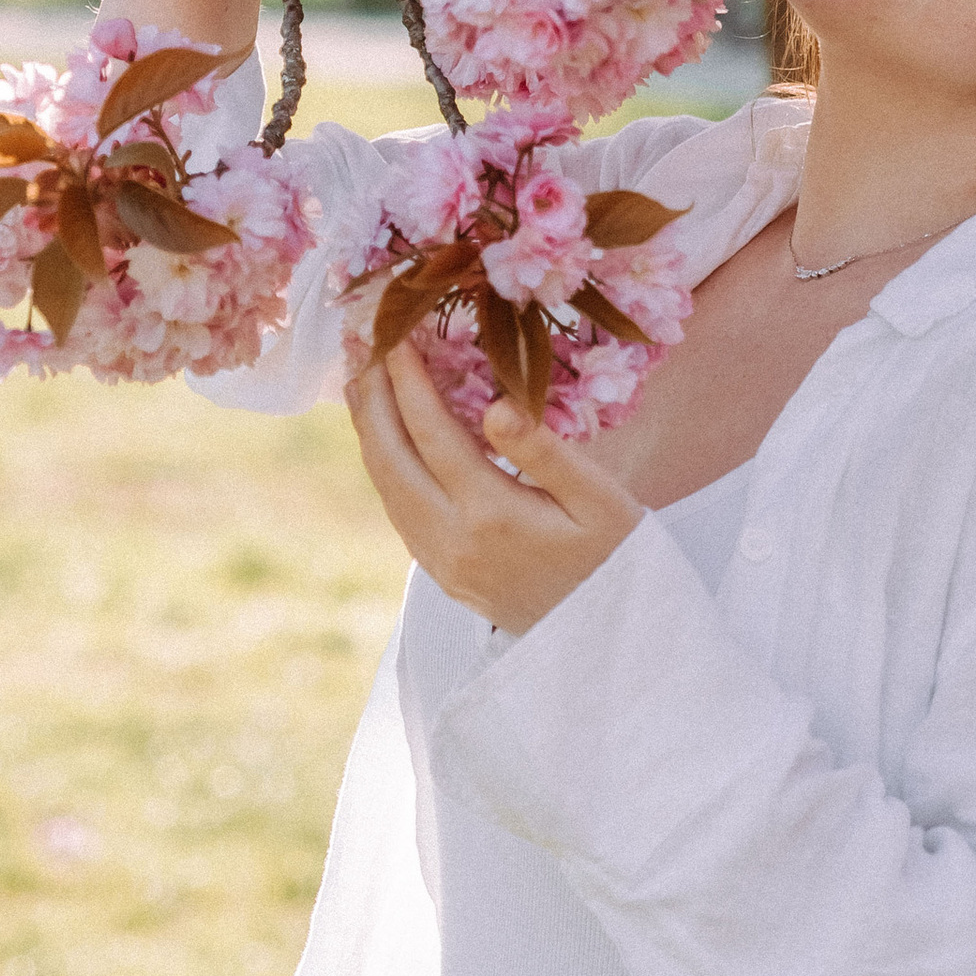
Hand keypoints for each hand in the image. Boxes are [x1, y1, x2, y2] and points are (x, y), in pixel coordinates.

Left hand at [347, 343, 642, 632]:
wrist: (608, 638)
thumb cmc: (615, 556)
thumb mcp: (599, 499)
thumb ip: (545, 451)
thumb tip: (496, 405)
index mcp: (493, 515)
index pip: (434, 435)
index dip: (409, 383)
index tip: (395, 337)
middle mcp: (454, 540)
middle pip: (392, 459)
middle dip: (372, 398)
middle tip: (361, 345)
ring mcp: (442, 561)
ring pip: (386, 487)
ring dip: (369, 430)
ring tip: (360, 381)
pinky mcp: (442, 573)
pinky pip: (398, 511)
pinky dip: (383, 465)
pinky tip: (385, 438)